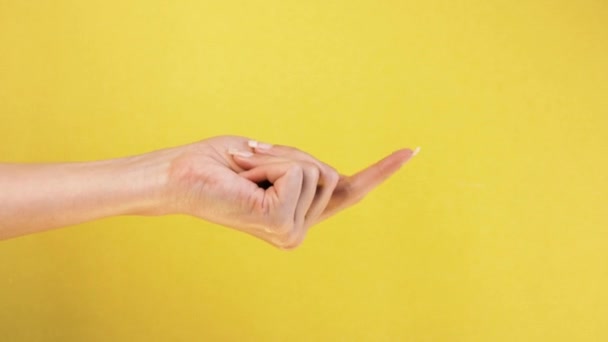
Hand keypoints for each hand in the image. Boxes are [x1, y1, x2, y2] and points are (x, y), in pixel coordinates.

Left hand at [162, 136, 416, 248]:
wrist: (179, 176)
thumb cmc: (219, 166)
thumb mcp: (272, 158)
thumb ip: (305, 169)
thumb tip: (328, 176)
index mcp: (298, 215)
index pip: (350, 193)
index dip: (382, 171)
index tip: (412, 150)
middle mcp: (298, 230)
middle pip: (328, 172)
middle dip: (291, 155)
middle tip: (249, 162)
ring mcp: (292, 231)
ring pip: (314, 169)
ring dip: (278, 157)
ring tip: (244, 170)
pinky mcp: (282, 221)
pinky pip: (297, 170)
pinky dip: (271, 161)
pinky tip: (245, 176)